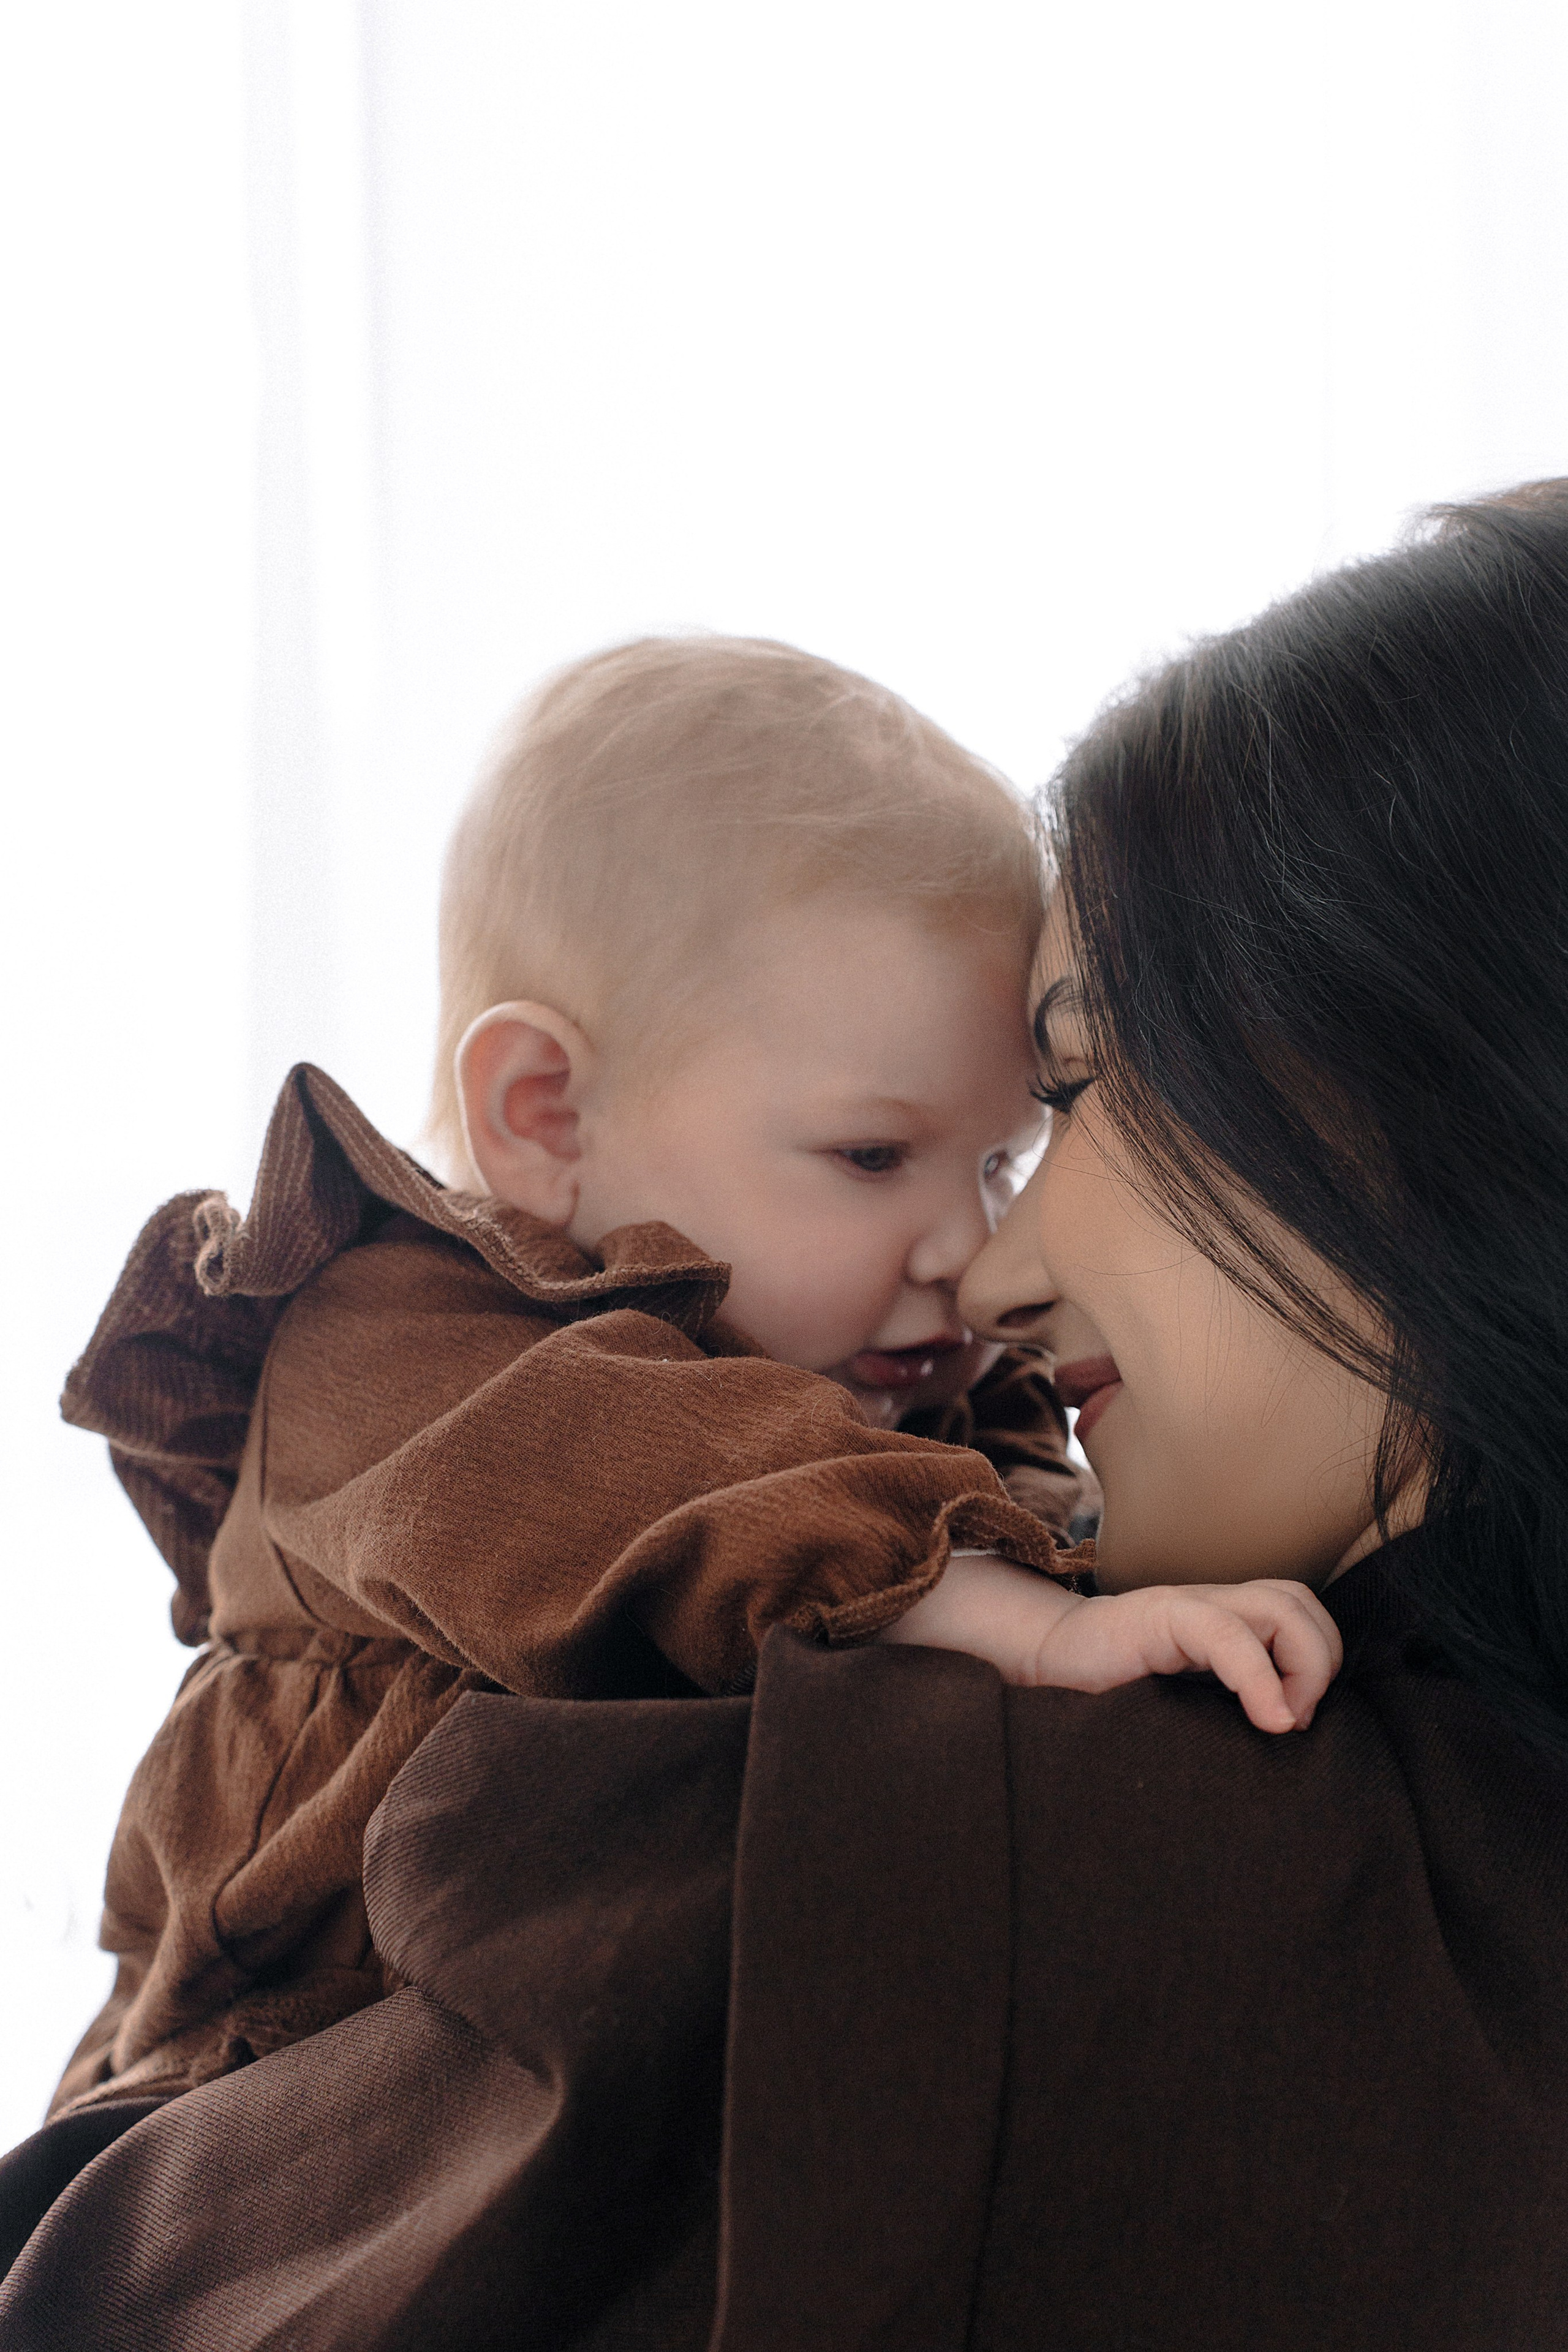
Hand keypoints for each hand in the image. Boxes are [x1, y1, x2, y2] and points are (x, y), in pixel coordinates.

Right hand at [879, 1557, 1341, 1732]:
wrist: (1035, 1667)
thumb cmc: (1105, 1695)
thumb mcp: (1182, 1702)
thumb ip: (1225, 1703)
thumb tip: (1285, 1741)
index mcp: (1220, 1620)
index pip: (1299, 1612)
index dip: (1318, 1660)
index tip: (1294, 1723)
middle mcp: (1210, 1604)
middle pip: (1299, 1600)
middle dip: (1321, 1660)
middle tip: (1294, 1718)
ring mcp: (1185, 1606)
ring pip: (1280, 1604)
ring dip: (1303, 1663)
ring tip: (1280, 1718)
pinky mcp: (1158, 1617)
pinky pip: (1227, 1633)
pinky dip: (1261, 1676)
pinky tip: (1266, 1718)